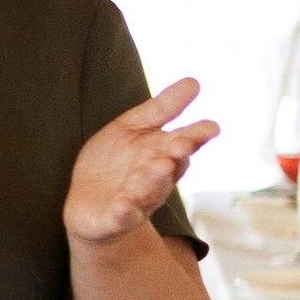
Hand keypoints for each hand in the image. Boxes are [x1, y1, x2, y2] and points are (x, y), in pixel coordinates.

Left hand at [65, 80, 219, 248]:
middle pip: (170, 168)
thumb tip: (195, 81)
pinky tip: (124, 205)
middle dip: (176, 156)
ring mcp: (137, 200)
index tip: (210, 127)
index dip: (196, 136)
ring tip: (160, 166)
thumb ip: (162, 108)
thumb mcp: (134, 126)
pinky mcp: (116, 218)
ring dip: (154, 180)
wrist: (89, 203)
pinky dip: (125, 212)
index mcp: (162, 155)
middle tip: (181, 144)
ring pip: (149, 191)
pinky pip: (122, 216)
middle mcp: (155, 179)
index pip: (184, 144)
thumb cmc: (117, 161)